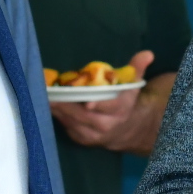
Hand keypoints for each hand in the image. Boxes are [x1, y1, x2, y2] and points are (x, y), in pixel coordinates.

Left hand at [50, 52, 171, 157]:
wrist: (127, 129)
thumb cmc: (126, 101)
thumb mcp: (133, 84)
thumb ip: (137, 68)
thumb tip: (147, 54)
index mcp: (121, 109)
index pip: (109, 107)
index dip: (98, 104)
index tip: (87, 101)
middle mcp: (107, 124)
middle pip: (84, 115)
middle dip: (67, 104)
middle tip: (52, 93)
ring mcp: (93, 135)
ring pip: (73, 122)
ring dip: (58, 109)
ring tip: (45, 96)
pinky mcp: (82, 139)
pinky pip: (67, 127)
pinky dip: (57, 116)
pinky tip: (48, 105)